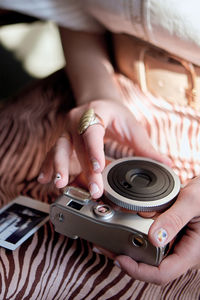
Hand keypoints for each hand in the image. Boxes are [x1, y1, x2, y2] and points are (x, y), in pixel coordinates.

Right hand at [38, 99, 171, 196]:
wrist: (99, 103)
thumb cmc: (116, 115)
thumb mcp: (133, 127)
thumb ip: (146, 148)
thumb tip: (166, 165)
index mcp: (95, 113)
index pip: (92, 132)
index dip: (94, 150)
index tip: (99, 168)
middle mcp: (76, 120)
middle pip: (77, 146)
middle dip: (85, 170)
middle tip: (94, 190)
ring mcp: (66, 130)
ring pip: (60, 149)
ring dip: (59, 168)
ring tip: (59, 185)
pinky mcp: (63, 140)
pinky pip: (53, 153)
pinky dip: (48, 166)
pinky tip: (44, 179)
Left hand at [99, 176, 199, 284]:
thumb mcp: (192, 202)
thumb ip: (174, 219)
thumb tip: (153, 238)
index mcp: (190, 251)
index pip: (162, 273)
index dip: (138, 270)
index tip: (120, 258)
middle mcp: (182, 251)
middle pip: (151, 267)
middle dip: (128, 261)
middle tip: (107, 248)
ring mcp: (176, 243)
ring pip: (150, 255)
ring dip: (129, 249)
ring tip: (110, 240)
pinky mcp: (171, 234)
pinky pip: (151, 240)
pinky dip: (137, 235)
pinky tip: (125, 228)